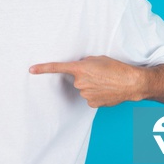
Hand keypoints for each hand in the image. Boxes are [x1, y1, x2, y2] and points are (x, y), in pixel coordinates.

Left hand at [29, 56, 143, 107]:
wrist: (131, 83)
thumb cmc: (116, 68)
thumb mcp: (98, 59)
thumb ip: (84, 63)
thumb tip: (80, 69)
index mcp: (80, 68)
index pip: (57, 68)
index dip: (43, 68)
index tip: (31, 69)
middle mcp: (80, 82)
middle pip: (77, 79)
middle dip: (85, 76)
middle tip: (100, 74)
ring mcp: (85, 94)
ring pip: (84, 88)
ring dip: (92, 85)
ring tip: (106, 82)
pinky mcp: (91, 103)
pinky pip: (90, 97)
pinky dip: (96, 94)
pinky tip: (106, 91)